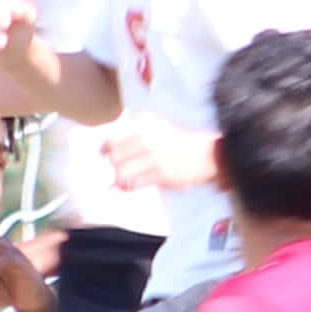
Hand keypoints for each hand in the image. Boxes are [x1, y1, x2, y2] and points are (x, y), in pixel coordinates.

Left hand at [95, 114, 213, 194]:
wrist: (205, 154)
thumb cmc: (179, 143)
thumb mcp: (157, 127)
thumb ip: (135, 132)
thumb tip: (110, 147)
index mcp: (145, 125)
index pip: (113, 138)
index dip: (105, 149)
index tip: (104, 154)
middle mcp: (147, 139)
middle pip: (114, 155)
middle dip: (113, 164)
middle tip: (117, 168)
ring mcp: (154, 157)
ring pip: (120, 171)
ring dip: (118, 177)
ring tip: (121, 179)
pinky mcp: (160, 174)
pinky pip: (134, 183)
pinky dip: (127, 186)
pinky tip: (130, 185)